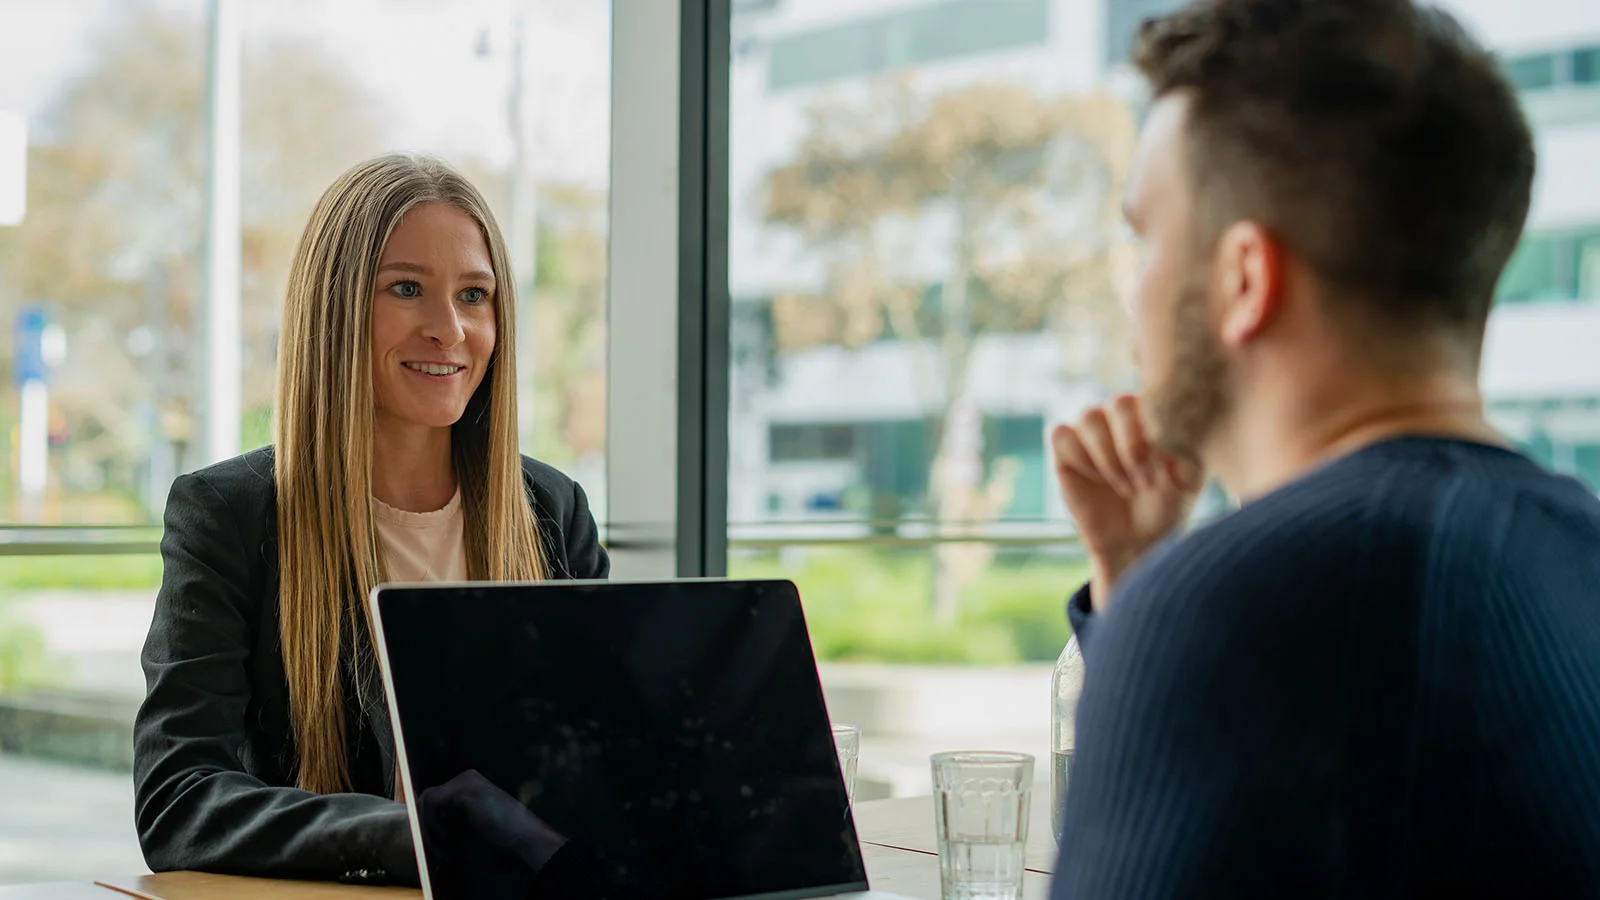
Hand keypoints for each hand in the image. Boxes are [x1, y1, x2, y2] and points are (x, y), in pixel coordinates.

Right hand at [1051, 394, 1203, 610]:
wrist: (1135, 540)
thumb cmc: (1165, 506)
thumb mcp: (1187, 483)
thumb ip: (1187, 456)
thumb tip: (1171, 436)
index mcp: (1152, 415)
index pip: (1151, 400)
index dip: (1154, 435)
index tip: (1161, 472)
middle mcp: (1120, 416)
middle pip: (1119, 403)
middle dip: (1132, 447)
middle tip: (1143, 483)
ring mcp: (1091, 431)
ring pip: (1090, 417)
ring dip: (1108, 458)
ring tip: (1125, 488)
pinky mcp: (1065, 449)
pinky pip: (1061, 434)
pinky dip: (1080, 457)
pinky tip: (1097, 481)